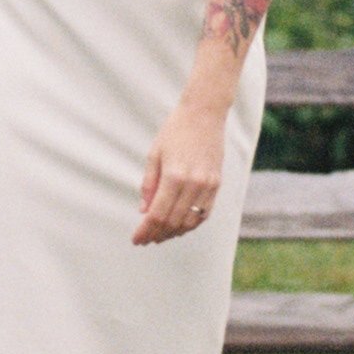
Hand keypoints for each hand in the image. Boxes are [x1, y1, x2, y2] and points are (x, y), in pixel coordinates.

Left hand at [134, 97, 226, 246]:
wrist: (204, 114)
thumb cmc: (175, 131)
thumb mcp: (154, 154)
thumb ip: (149, 185)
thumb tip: (143, 212)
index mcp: (174, 176)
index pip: (157, 214)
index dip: (145, 230)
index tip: (136, 239)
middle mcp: (193, 184)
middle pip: (173, 221)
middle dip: (158, 234)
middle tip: (147, 240)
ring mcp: (208, 185)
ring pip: (191, 221)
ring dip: (175, 232)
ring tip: (161, 235)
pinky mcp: (217, 184)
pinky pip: (205, 212)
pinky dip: (192, 223)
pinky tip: (180, 225)